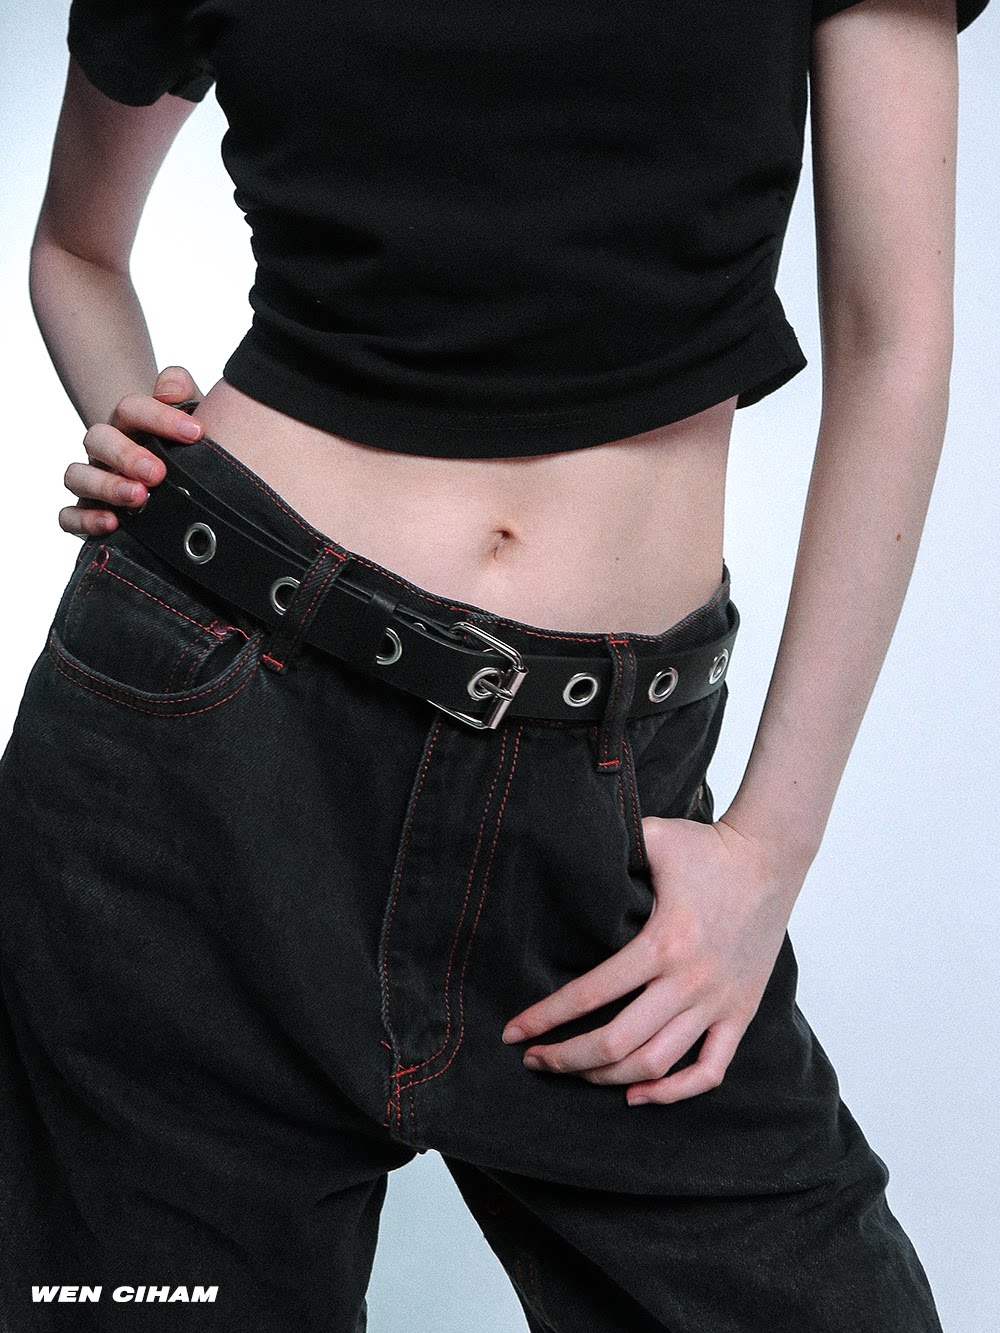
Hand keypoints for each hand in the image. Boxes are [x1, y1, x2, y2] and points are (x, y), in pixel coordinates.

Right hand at [60, 365, 204, 538]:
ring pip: (78, 475)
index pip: (132, 408)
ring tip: (139, 497)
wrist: (181, 484)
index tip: (196, 433)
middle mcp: (107, 450)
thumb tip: (169, 391)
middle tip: (159, 473)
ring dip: (106, 486)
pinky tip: (113, 523)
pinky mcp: (88, 513)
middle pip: (97, 439)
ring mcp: (94, 481)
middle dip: (127, 455)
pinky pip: (69, 516)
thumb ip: (182, 390)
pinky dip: (85, 519)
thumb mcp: (192, 416)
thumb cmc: (185, 449)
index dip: (161, 418)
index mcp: (130, 423)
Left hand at [501, 814, 803, 1104]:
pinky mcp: (740, 1013)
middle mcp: (690, 982)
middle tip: (534, 1060)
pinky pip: (709, 1071)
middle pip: (616, 1043)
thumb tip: (560, 847)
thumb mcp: (652, 837)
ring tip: (574, 1072)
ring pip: (656, 1064)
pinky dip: (673, 1092)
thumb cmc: (706, 846)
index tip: (514, 1033)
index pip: (590, 995)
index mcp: (662, 943)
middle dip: (565, 1058)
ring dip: (606, 1077)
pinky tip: (638, 1094)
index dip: (545, 1018)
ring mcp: (718, 1003)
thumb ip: (608, 846)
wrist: (770, 857)